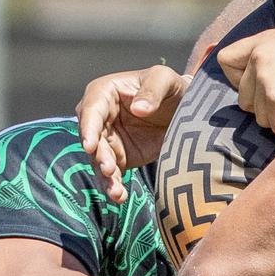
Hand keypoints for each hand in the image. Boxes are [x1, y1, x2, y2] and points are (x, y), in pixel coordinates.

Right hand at [75, 65, 188, 201]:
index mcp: (104, 93)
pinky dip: (114, 186)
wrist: (185, 109)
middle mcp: (100, 117)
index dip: (88, 128)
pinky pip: (112, 174)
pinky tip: (119, 196)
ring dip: (105, 177)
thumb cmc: (172, 87)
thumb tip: (139, 109)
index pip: (91, 110)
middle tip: (108, 170)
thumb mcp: (165, 79)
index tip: (90, 146)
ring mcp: (108, 140)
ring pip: (99, 161)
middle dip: (98, 157)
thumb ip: (152, 90)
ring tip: (116, 191)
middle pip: (93, 139)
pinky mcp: (120, 158)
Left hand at [216, 27, 274, 134]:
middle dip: (267, 105)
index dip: (239, 79)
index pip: (225, 61)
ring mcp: (267, 81)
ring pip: (261, 118)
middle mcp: (258, 59)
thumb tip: (256, 79)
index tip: (259, 86)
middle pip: (244, 99)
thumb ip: (270, 55)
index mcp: (261, 41)